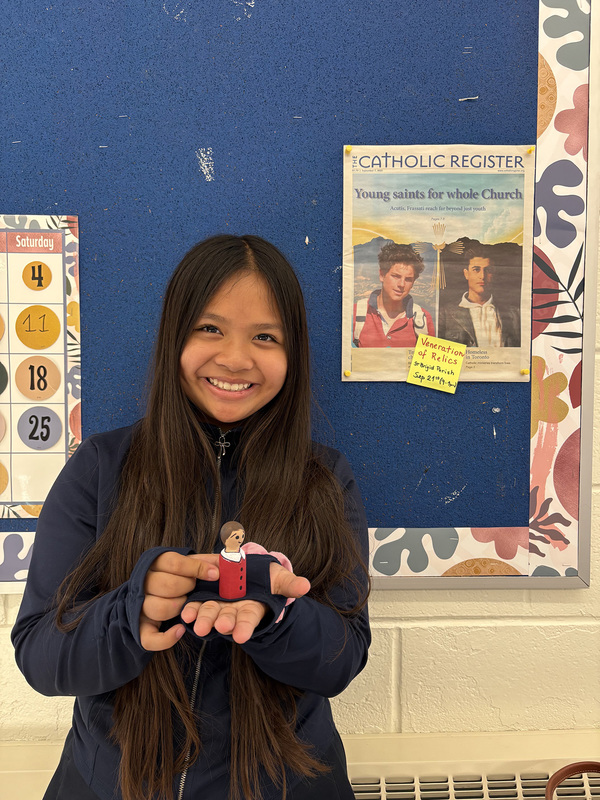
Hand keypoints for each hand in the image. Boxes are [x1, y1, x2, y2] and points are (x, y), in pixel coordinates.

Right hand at [140, 552, 218, 651]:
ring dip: (178, 608)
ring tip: (188, 606)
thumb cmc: (182, 578)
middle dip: (188, 588)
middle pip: (166, 585)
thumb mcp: (191, 564)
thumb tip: (225, 561)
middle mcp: (144, 583)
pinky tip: (181, 630)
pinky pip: (148, 638)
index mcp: (156, 563)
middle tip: (196, 589)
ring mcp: (140, 607)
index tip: (214, 574)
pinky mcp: (141, 628)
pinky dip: (166, 638)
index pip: (174, 563)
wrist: (160, 594)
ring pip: (157, 609)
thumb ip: (205, 561)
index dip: (196, 568)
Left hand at [181, 562, 309, 643]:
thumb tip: (306, 586)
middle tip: (218, 627)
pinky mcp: (204, 598)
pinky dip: (190, 610)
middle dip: (222, 624)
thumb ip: (290, 584)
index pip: (248, 620)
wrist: (248, 574)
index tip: (241, 635)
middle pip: (227, 620)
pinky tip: (185, 614)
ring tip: (197, 625)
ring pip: (210, 614)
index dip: (244, 627)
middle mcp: (233, 612)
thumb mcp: (279, 580)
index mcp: (251, 610)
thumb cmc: (266, 580)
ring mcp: (218, 606)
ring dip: (203, 620)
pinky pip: (196, 606)